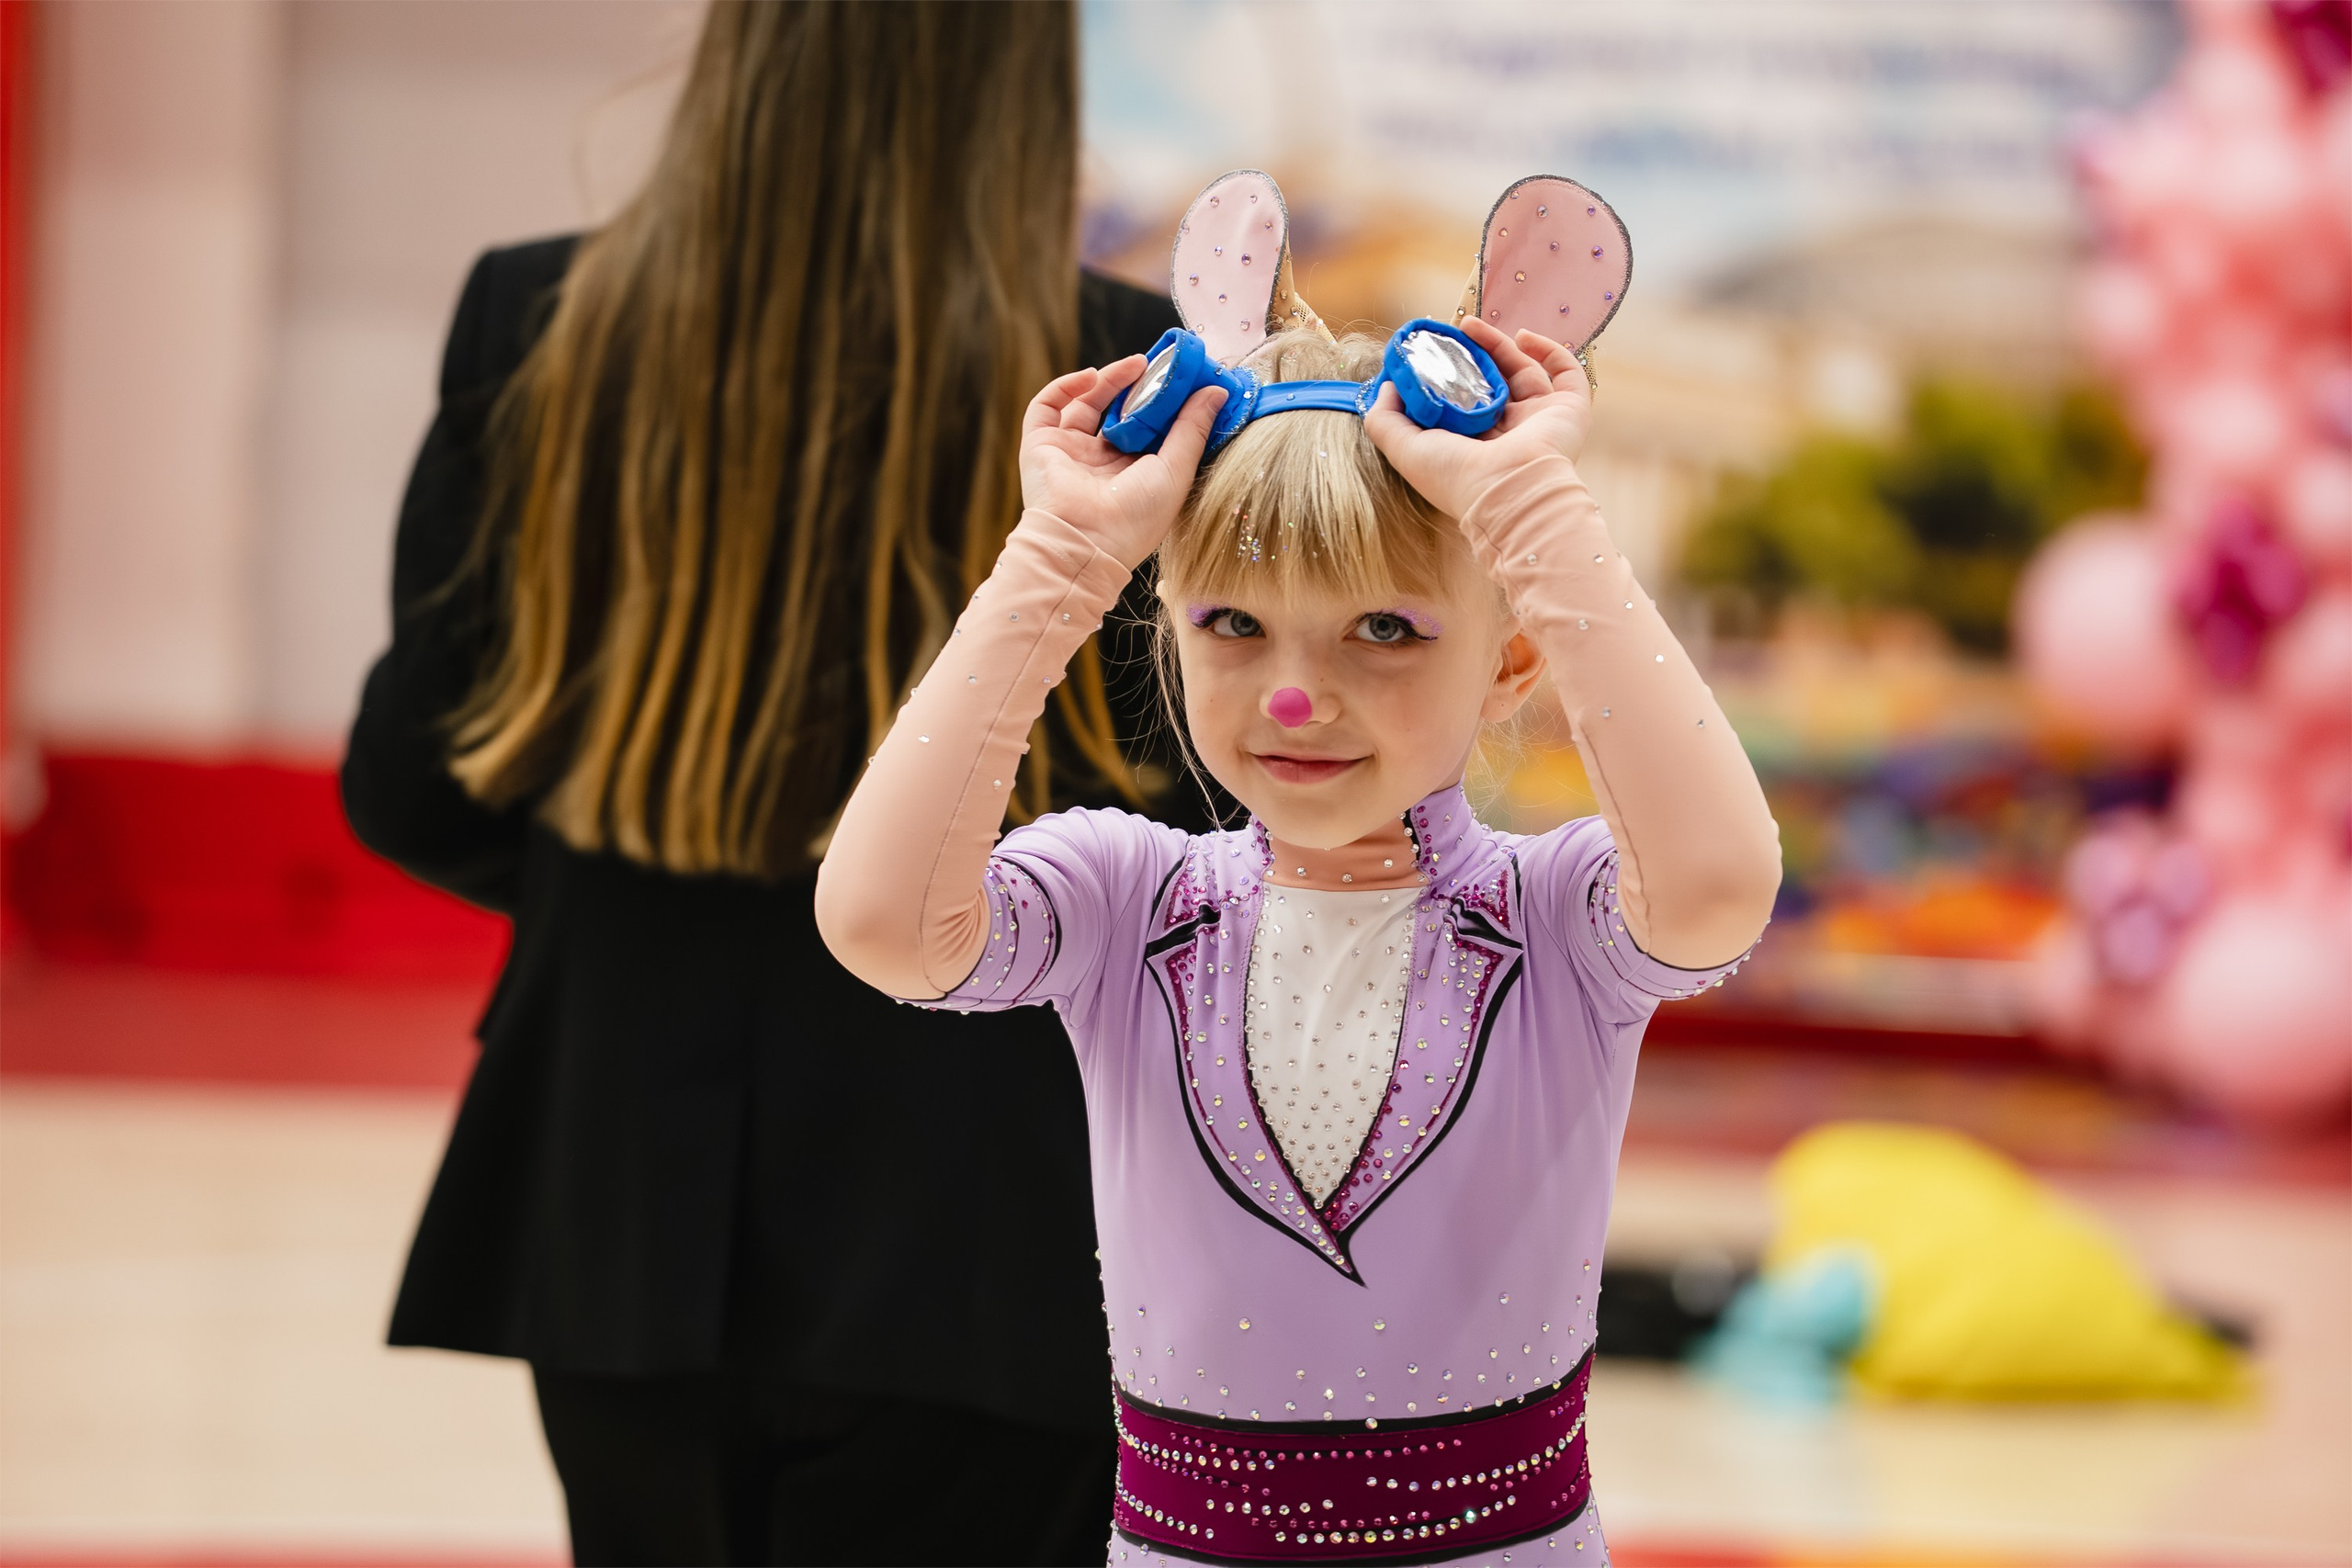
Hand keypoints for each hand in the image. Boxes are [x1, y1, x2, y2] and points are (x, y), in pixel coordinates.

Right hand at [1019, 357, 1226, 570]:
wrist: (1084, 543)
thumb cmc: (1135, 519)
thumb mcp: (1176, 471)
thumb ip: (1193, 430)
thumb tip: (1216, 392)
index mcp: (1134, 475)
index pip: (1149, 430)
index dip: (1165, 403)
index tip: (1185, 379)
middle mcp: (1101, 464)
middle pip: (1119, 414)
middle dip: (1139, 388)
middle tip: (1160, 366)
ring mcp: (1069, 454)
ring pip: (1086, 405)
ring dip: (1109, 381)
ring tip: (1135, 365)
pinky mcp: (1040, 446)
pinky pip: (1047, 406)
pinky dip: (1066, 386)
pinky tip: (1091, 375)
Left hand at [1363, 317, 1591, 523]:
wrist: (1512, 490)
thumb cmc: (1457, 476)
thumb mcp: (1405, 449)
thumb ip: (1386, 420)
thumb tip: (1387, 386)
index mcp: (1475, 446)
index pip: (1462, 406)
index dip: (1447, 378)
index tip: (1428, 354)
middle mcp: (1509, 434)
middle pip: (1494, 384)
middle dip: (1473, 357)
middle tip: (1453, 335)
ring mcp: (1540, 421)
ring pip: (1523, 372)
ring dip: (1499, 346)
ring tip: (1472, 326)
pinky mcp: (1568, 409)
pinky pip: (1566, 373)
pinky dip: (1549, 351)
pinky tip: (1523, 336)